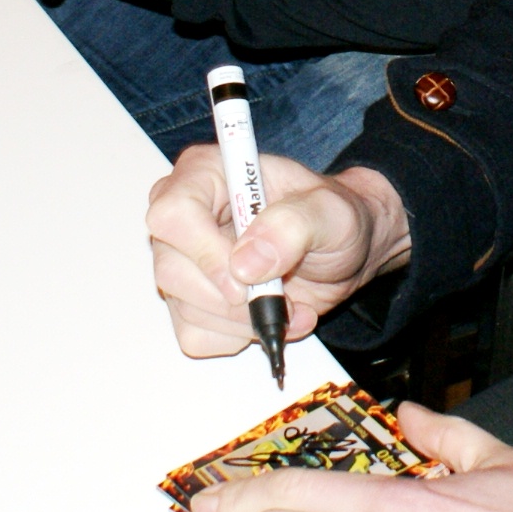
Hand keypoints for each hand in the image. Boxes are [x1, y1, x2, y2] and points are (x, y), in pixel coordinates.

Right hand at [147, 149, 410, 357]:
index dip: (205, 252)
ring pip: (185, 308)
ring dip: (245, 320)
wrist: (340, 251)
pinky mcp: (190, 299)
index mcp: (206, 174)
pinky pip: (196, 334)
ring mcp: (183, 260)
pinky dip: (239, 336)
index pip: (173, 213)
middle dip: (233, 298)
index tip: (248, 276)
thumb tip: (245, 263)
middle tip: (283, 297)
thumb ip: (293, 226)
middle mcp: (185, 216)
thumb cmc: (332, 218)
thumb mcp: (331, 211)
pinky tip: (269, 315)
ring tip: (290, 305)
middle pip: (172, 269)